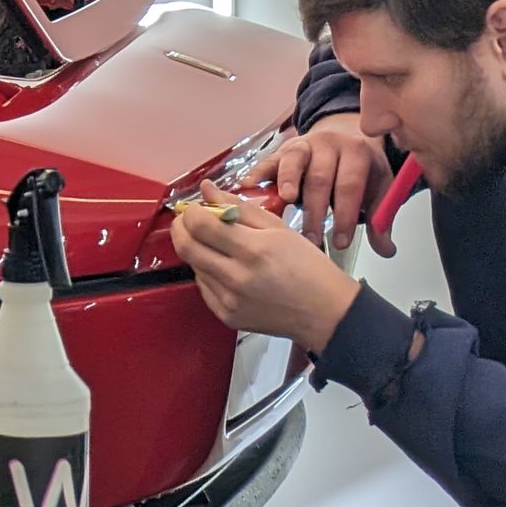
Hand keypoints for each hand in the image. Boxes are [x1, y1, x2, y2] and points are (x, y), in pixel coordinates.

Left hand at [169, 181, 361, 350]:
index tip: (198, 207)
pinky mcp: (227, 316)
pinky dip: (207, 271)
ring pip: (193, 266)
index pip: (199, 224)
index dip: (192, 211)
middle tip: (191, 220)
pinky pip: (203, 287)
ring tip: (217, 244)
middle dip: (181, 227)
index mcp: (253, 250)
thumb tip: (208, 190)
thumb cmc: (308, 267)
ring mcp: (229, 300)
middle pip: (185, 246)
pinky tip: (225, 266)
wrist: (324, 312)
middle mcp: (236, 277)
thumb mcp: (278, 228)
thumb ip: (238, 207)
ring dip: (197, 249)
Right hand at [250, 115, 392, 255]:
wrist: (345, 134)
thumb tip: (386, 249)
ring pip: (294, 161)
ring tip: (284, 204)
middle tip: (311, 240)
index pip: (350, 185)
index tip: (340, 241)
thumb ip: (380, 219)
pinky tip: (248, 186)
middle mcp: (329, 144)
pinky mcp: (283, 149)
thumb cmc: (360, 169)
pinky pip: (269, 159)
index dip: (345, 214)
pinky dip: (259, 172)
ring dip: (288, 182)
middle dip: (316, 210)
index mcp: (357, 153)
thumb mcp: (377, 188)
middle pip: (321, 176)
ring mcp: (304, 144)